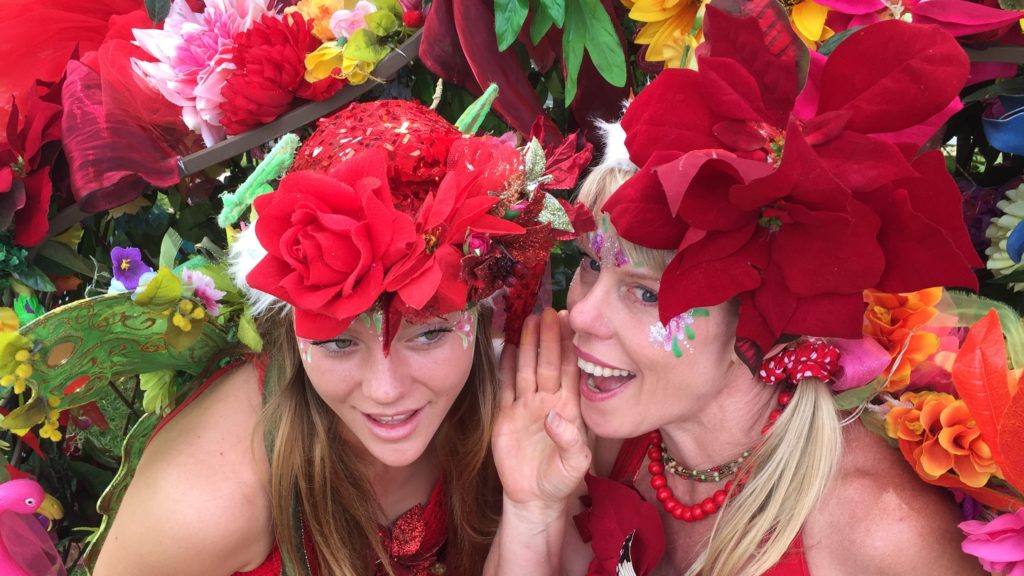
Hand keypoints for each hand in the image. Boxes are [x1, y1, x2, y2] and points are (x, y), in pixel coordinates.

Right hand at [492, 309, 591, 511]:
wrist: (533, 498)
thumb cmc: (561, 481)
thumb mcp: (575, 466)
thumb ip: (571, 441)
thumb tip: (555, 416)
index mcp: (569, 409)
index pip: (569, 371)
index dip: (569, 347)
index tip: (569, 323)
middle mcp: (548, 401)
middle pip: (548, 363)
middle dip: (549, 338)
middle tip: (550, 312)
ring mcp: (526, 407)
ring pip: (528, 369)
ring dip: (530, 346)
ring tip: (530, 320)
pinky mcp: (506, 416)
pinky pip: (505, 387)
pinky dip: (506, 368)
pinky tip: (508, 349)